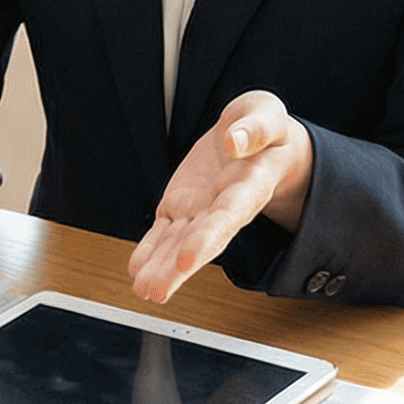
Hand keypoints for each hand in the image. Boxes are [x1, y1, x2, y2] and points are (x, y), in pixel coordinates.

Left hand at [130, 90, 313, 304]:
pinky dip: (150, 250)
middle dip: (177, 267)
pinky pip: (164, 232)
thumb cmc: (265, 128)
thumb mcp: (267, 113)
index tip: (190, 259)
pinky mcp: (181, 206)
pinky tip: (137, 269)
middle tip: (156, 290)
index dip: (209, 237)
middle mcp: (224, 205)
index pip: (228, 215)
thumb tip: (235, 142)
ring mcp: (201, 209)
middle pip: (201, 240)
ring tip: (142, 290)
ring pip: (178, 242)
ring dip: (160, 267)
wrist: (254, 138)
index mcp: (250, 184)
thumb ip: (256, 127)